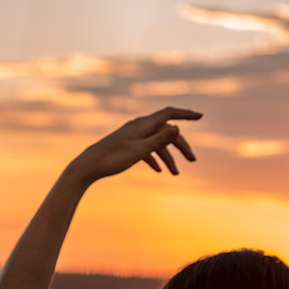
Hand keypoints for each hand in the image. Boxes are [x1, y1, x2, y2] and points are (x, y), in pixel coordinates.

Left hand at [68, 107, 200, 182]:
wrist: (88, 166)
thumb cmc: (112, 159)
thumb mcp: (139, 150)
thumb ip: (159, 140)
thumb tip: (177, 128)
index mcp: (142, 125)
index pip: (169, 114)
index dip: (185, 114)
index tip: (200, 116)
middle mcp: (139, 128)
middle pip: (166, 132)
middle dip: (180, 145)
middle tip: (193, 160)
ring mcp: (133, 137)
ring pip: (157, 144)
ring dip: (168, 158)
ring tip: (176, 174)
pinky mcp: (127, 147)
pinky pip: (146, 150)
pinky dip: (155, 159)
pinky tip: (159, 171)